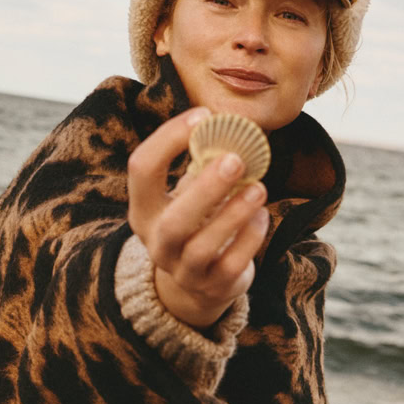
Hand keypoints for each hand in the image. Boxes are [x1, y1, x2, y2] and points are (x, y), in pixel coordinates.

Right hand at [127, 108, 268, 327]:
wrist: (198, 284)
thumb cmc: (196, 223)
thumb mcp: (188, 195)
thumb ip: (202, 167)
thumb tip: (231, 128)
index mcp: (144, 210)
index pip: (142, 170)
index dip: (169, 139)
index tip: (203, 116)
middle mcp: (157, 243)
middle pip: (173, 221)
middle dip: (205, 189)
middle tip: (235, 159)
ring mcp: (183, 270)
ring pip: (202, 247)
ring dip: (233, 214)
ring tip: (258, 188)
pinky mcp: (213, 287)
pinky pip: (231, 264)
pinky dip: (249, 238)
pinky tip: (262, 216)